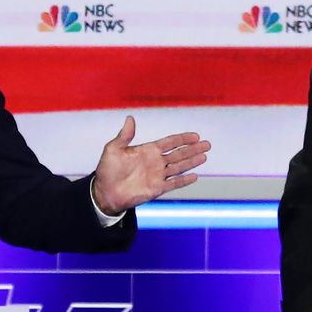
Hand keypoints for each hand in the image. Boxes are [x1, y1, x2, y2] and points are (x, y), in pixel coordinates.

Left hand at [90, 116, 210, 212]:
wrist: (105, 192)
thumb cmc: (107, 170)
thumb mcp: (113, 149)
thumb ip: (124, 136)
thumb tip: (130, 118)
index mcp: (148, 150)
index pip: (170, 142)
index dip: (182, 139)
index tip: (195, 136)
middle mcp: (156, 162)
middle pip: (179, 154)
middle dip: (193, 149)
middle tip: (207, 144)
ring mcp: (157, 176)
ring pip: (179, 167)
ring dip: (192, 162)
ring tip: (204, 156)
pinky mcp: (156, 189)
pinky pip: (173, 184)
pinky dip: (184, 180)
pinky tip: (194, 176)